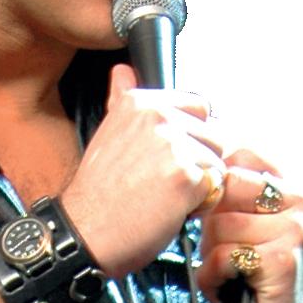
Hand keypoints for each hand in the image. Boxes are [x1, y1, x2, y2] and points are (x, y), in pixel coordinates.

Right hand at [61, 63, 225, 280]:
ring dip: (201, 185)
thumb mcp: (108, 133)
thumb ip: (122, 99)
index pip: (198, 107)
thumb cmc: (99, 194)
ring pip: (217, 163)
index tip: (168, 159)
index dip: (191, 137)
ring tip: (166, 198)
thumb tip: (123, 70)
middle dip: (198, 163)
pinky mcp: (186, 176)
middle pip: (214, 136)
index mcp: (141, 102)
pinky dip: (201, 204)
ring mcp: (174, 145)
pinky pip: (216, 188)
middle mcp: (158, 117)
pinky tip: (172, 210)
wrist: (86, 233)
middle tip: (163, 184)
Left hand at [193, 147, 302, 302]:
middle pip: (227, 185)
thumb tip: (193, 160)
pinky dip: (213, 274)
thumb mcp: (236, 219)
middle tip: (227, 248)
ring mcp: (298, 228)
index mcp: (294, 182)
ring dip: (211, 252)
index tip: (218, 216)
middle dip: (214, 219)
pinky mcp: (284, 258)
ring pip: (221, 223)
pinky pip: (225, 253)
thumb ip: (225, 187)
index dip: (216, 185)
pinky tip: (229, 285)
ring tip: (229, 270)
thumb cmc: (245, 272)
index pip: (240, 153)